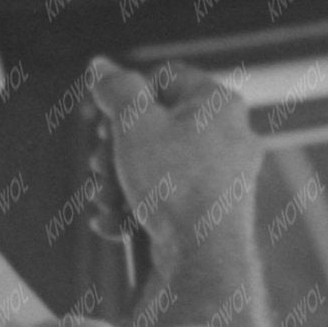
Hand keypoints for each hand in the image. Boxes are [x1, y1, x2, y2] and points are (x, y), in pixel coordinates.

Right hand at [84, 57, 263, 258]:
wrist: (201, 260)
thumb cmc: (176, 184)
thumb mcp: (134, 123)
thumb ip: (115, 88)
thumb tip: (100, 66)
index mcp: (219, 104)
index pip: (164, 77)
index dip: (125, 94)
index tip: (100, 117)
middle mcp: (228, 138)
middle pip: (155, 127)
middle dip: (116, 148)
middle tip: (99, 161)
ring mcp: (220, 180)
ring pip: (155, 168)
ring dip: (118, 182)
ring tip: (104, 196)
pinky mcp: (208, 216)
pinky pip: (165, 201)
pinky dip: (134, 210)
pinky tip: (111, 222)